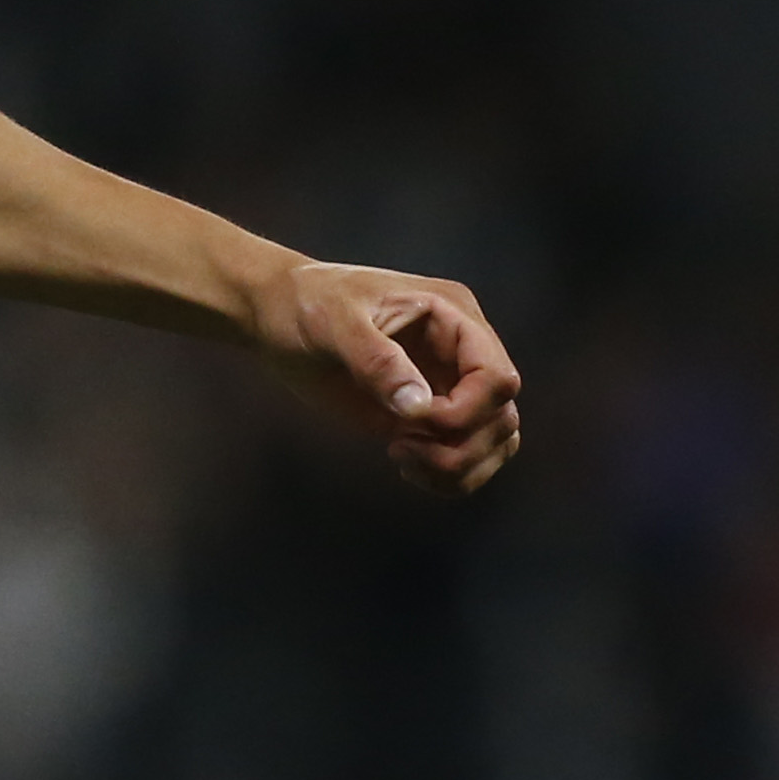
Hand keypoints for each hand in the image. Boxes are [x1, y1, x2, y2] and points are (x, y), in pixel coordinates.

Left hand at [256, 260, 522, 493]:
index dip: (468, 411)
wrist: (276, 316)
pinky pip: (468, 455)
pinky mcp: (428, 416)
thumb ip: (376, 361)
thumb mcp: (333, 321)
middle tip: (400, 448)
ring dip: (458, 466)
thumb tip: (418, 408)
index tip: (413, 422)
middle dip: (460, 445)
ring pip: (496, 442)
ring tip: (401, 458)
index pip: (498, 377)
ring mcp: (449, 386)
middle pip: (501, 417)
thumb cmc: (306, 304)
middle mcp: (462, 353)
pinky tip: (406, 466)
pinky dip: (449, 476)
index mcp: (453, 316)